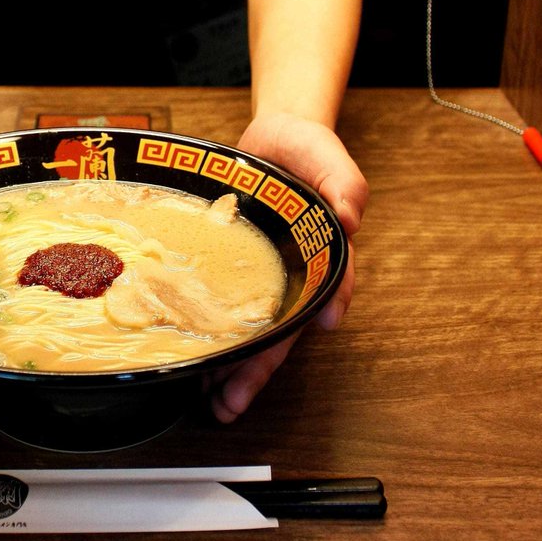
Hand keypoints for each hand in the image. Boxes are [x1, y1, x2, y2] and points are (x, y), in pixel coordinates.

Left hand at [208, 111, 367, 422]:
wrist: (274, 137)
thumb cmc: (310, 152)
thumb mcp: (332, 161)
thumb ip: (345, 186)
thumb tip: (351, 217)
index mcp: (323, 253)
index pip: (328, 287)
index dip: (322, 308)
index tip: (321, 327)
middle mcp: (292, 274)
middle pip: (279, 329)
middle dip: (259, 369)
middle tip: (234, 402)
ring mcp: (260, 275)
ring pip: (247, 330)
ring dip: (230, 368)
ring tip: (210, 402)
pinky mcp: (228, 268)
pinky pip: (216, 306)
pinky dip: (206, 334)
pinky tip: (190, 360)